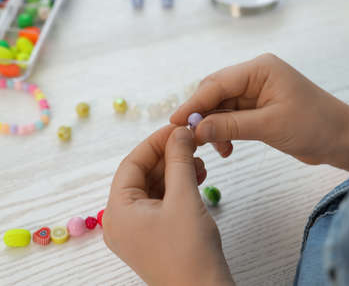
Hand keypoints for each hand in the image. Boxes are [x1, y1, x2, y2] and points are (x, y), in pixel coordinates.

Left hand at [103, 125, 233, 285]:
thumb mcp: (184, 198)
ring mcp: (138, 230)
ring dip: (176, 171)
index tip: (177, 127)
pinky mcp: (155, 235)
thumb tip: (179, 132)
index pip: (131, 164)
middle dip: (168, 157)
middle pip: (143, 175)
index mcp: (118, 212)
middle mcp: (122, 221)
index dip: (155, 142)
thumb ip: (179, 160)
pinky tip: (196, 178)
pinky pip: (162, 202)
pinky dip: (178, 187)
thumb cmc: (190, 252)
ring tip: (199, 162)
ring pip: (154, 187)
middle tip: (191, 142)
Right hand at [171, 54, 348, 171]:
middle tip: (189, 138)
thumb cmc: (314, 126)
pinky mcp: (259, 109)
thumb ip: (230, 126)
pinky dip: (226, 132)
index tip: (174, 122)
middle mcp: (256, 76)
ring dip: (214, 127)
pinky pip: (233, 118)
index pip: (217, 84)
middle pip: (216, 93)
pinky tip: (226, 148)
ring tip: (214, 149)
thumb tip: (194, 130)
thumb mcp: (269, 125)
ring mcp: (257, 92)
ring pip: (222, 107)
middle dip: (202, 116)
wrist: (341, 139)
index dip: (193, 104)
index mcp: (260, 69)